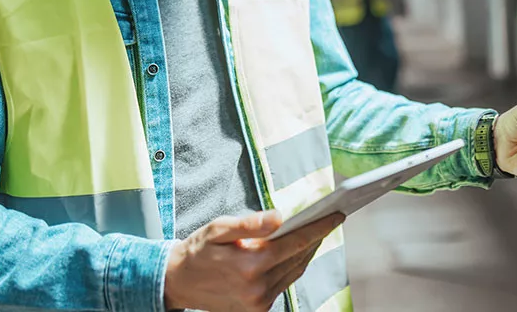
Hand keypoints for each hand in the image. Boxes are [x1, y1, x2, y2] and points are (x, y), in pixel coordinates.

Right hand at [163, 210, 343, 311]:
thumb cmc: (199, 250)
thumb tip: (281, 217)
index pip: (296, 242)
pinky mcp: (258, 309)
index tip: (338, 214)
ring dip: (307, 251)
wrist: (177, 282)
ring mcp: (259, 302)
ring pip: (295, 272)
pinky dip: (294, 266)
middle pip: (300, 257)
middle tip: (331, 217)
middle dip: (317, 237)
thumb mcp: (219, 228)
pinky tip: (297, 250)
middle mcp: (258, 287)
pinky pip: (285, 283)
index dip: (320, 227)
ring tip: (317, 231)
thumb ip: (251, 223)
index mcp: (251, 264)